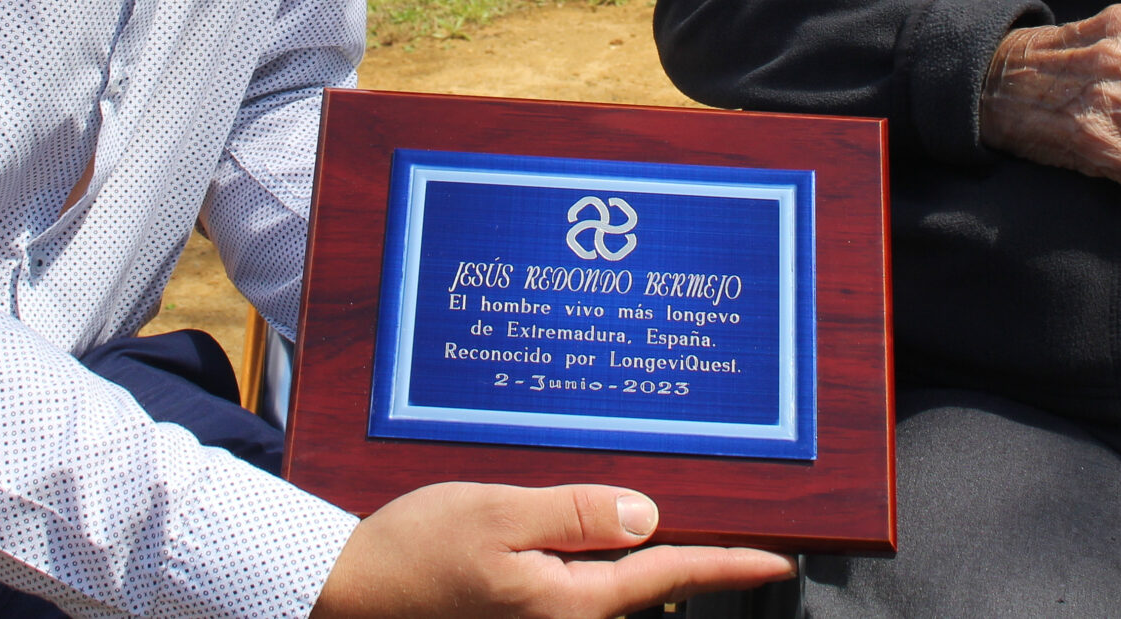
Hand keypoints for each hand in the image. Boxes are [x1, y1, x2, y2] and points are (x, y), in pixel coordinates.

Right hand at [309, 483, 794, 618]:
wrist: (341, 594)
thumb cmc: (411, 553)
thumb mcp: (498, 514)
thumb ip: (577, 513)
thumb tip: (646, 515)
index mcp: (566, 604)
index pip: (667, 579)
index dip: (727, 566)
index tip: (779, 559)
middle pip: (640, 587)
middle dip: (676, 554)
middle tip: (714, 520)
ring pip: (604, 588)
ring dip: (627, 555)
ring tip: (641, 512)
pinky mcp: (512, 618)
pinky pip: (570, 589)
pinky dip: (587, 559)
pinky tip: (578, 528)